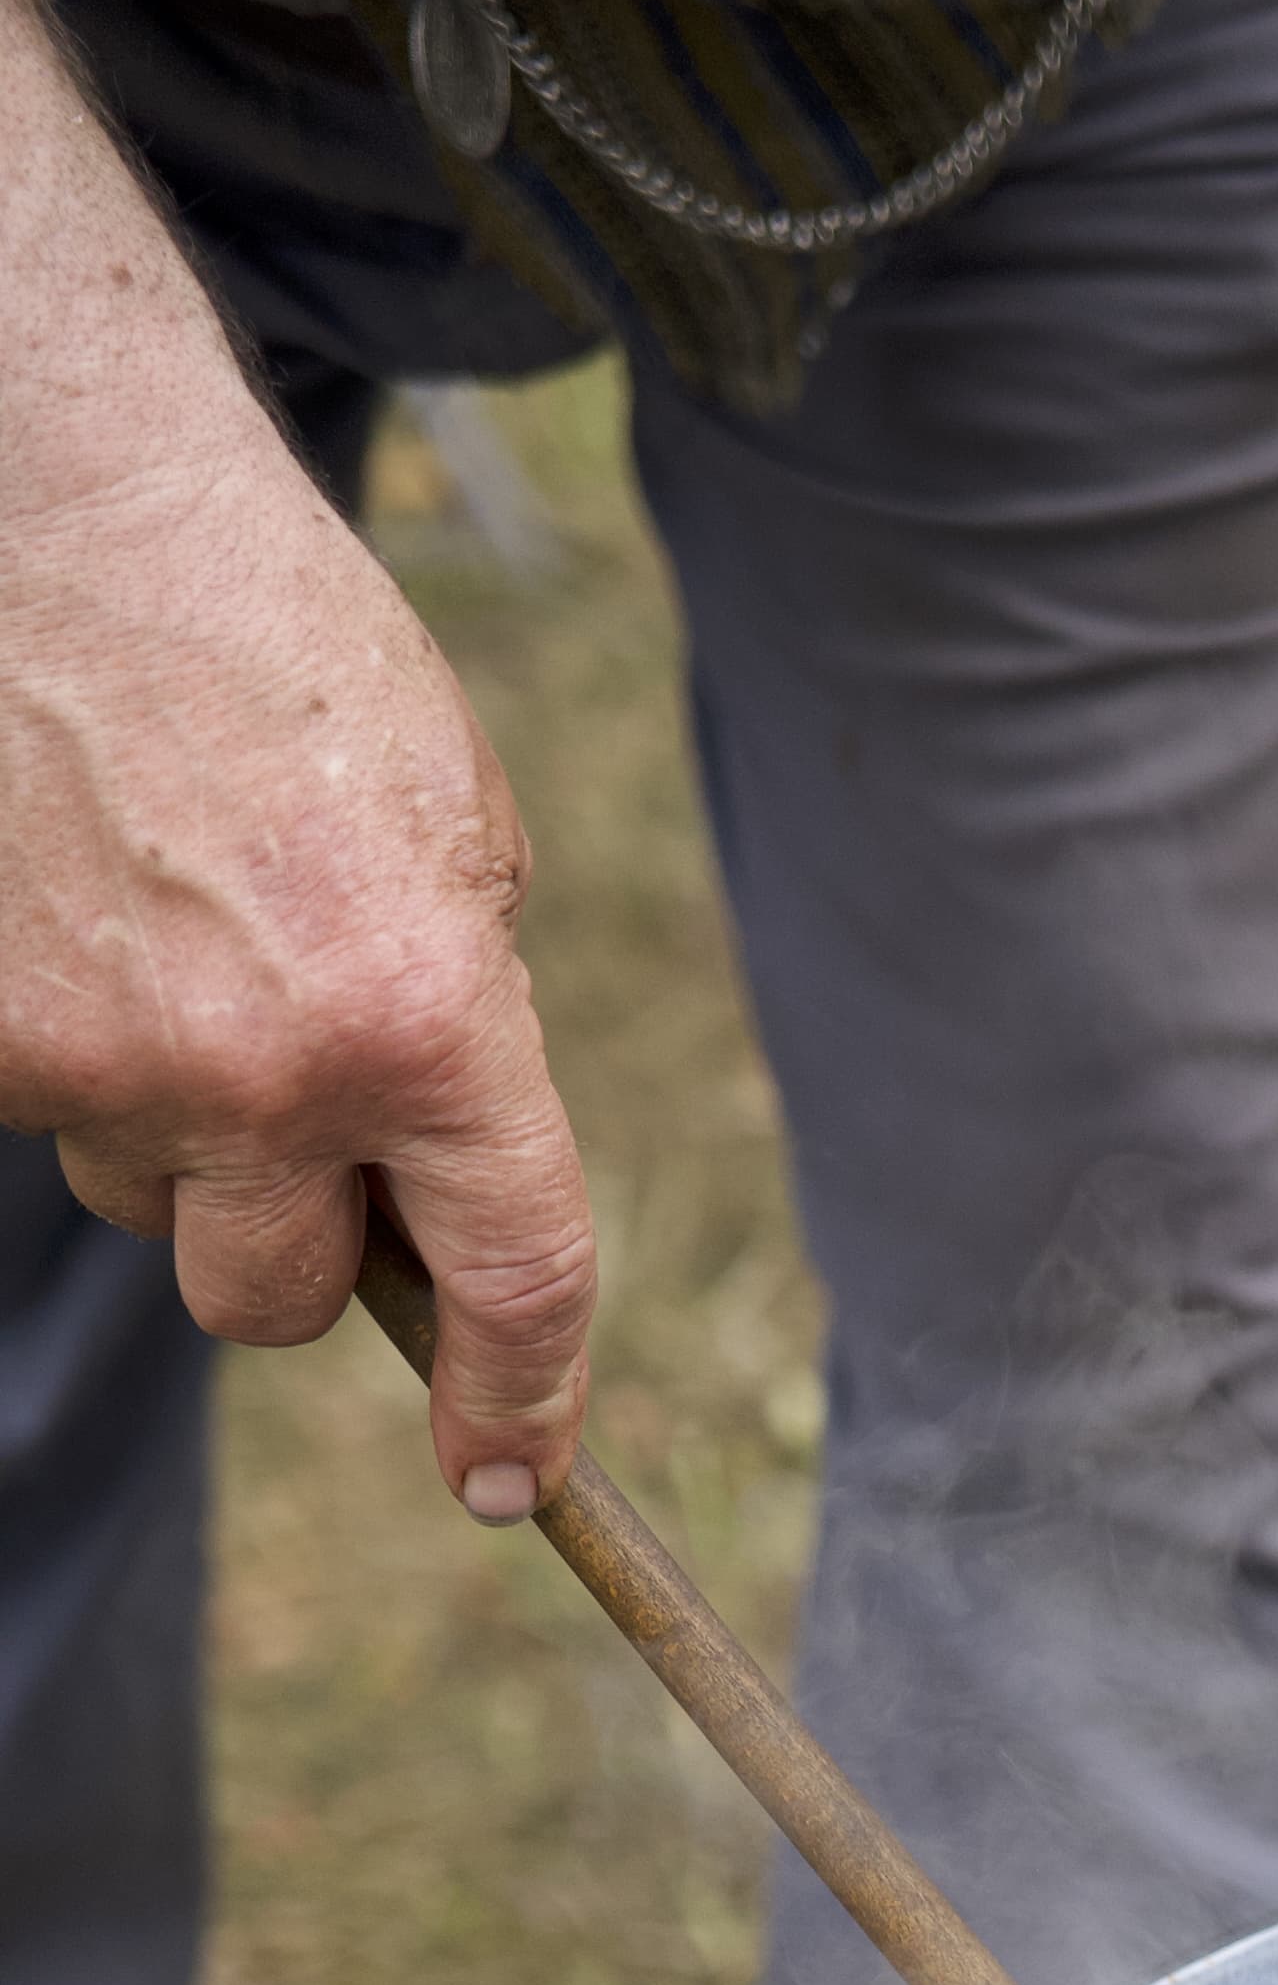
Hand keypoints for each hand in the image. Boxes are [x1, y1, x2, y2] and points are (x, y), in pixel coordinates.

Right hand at [0, 0, 590, 1515]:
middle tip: (291, 1109)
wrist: (63, 510)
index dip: (521, 1400)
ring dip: (172, 1119)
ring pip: (147, 1199)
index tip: (505, 1474)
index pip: (514, 1280)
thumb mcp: (453, 837)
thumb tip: (434, 1194)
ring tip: (165, 927)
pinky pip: (46, 1113)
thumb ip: (459, 1034)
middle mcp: (262, 1069)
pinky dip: (68, 1036)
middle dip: (296, 1241)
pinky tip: (75, 904)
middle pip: (278, 1299)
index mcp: (428, 1017)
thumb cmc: (281, 656)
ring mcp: (97, 1062)